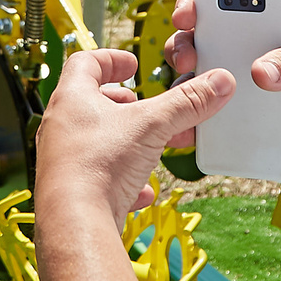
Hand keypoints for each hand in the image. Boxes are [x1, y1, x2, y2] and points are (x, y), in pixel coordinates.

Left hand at [32, 47, 232, 230]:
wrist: (76, 222)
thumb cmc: (100, 164)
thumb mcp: (153, 126)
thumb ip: (187, 103)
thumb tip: (219, 82)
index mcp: (72, 98)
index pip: (85, 63)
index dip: (111, 59)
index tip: (132, 64)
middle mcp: (61, 127)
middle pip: (92, 104)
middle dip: (126, 106)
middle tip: (149, 109)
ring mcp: (64, 161)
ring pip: (98, 143)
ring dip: (128, 143)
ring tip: (153, 146)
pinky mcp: (73, 192)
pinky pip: (99, 179)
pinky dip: (123, 180)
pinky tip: (143, 190)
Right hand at [163, 0, 280, 183]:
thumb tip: (261, 72)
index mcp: (261, 23)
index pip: (219, 5)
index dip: (197, 4)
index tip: (188, 15)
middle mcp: (240, 50)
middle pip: (195, 42)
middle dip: (182, 46)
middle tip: (188, 57)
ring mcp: (236, 84)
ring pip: (196, 82)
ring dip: (185, 87)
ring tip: (191, 97)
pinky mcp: (238, 117)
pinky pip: (211, 118)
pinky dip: (197, 124)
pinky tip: (192, 129)